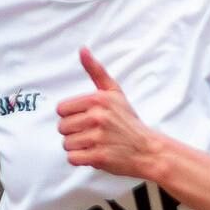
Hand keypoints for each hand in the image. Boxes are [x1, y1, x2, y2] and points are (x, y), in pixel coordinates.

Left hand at [57, 48, 161, 174]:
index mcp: (97, 100)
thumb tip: (82, 49)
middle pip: (62, 127)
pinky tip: (94, 154)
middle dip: (74, 132)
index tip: (86, 120)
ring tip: (94, 144)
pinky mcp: (99, 157)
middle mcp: (97, 117)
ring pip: (66, 144)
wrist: (148, 150)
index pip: (61, 109)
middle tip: (92, 134)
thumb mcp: (114, 92)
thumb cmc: (128, 121)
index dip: (71, 116)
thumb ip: (96, 71)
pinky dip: (81, 159)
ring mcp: (98, 138)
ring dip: (78, 147)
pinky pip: (73, 158)